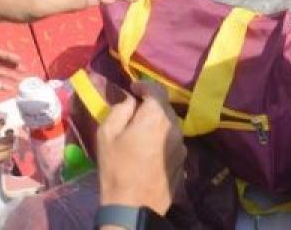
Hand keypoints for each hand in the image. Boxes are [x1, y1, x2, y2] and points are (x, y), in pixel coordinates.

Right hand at [98, 81, 186, 214]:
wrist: (133, 206)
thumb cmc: (117, 168)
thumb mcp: (107, 134)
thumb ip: (120, 110)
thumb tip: (131, 101)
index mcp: (156, 116)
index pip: (156, 89)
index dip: (144, 85)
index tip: (133, 88)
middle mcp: (174, 126)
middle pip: (164, 107)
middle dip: (150, 105)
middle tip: (134, 112)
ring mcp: (182, 144)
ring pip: (170, 124)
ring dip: (157, 123)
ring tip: (141, 132)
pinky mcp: (183, 160)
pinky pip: (173, 140)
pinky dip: (162, 138)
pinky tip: (149, 150)